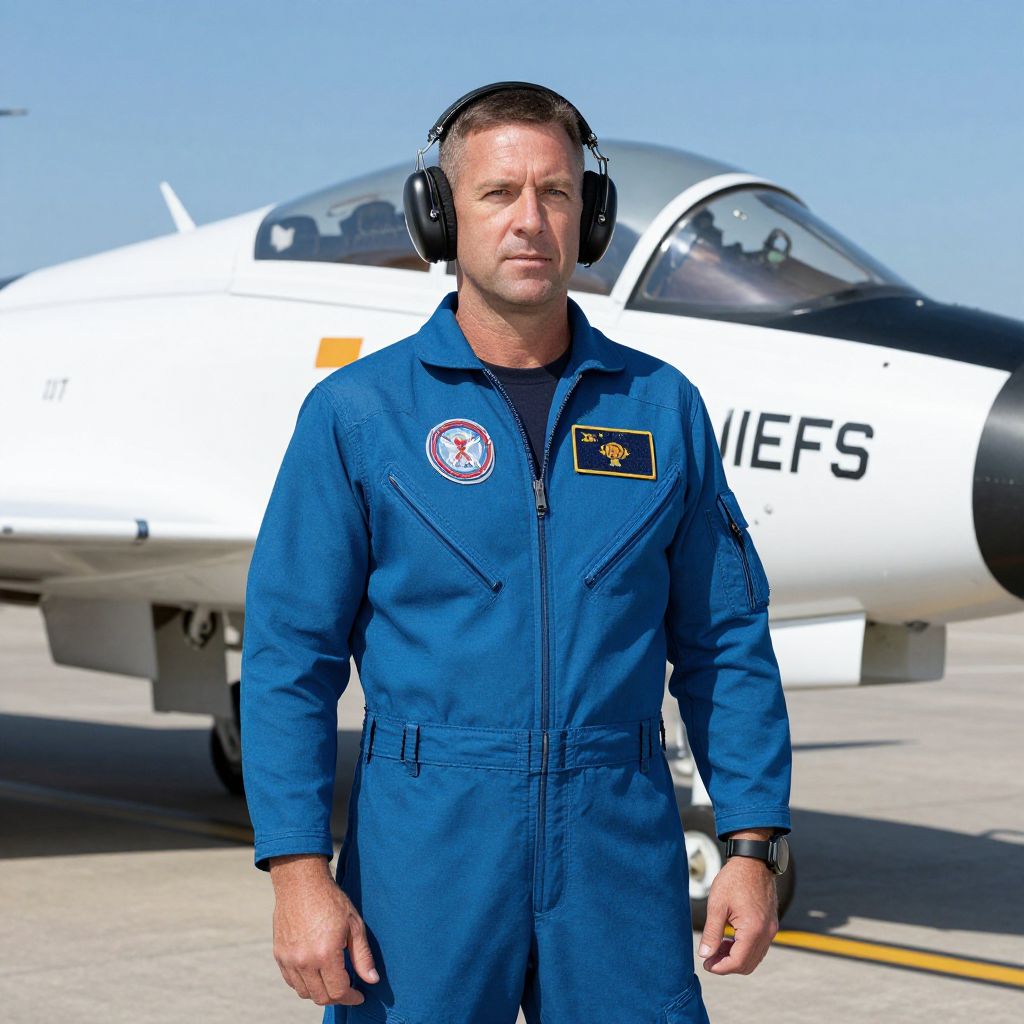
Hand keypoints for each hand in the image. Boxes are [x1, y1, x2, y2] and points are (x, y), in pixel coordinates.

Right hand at [269, 854, 379, 1005]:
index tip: (359, 995)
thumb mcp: (354, 924)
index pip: (338, 991)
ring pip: (305, 992)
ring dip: (320, 992)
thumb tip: (372, 980)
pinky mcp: (279, 955)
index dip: (352, 997)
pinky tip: (316, 973)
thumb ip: (362, 956)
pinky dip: (304, 984)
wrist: (301, 883)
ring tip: (332, 981)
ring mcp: (289, 960)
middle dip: (337, 997)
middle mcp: (304, 961)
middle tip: (348, 989)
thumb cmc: (331, 900)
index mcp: (325, 954)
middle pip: (321, 997)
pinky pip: (291, 981)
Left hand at [697, 847, 778, 975]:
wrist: (752, 861)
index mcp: (753, 929)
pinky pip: (759, 946)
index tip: (706, 964)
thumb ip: (711, 933)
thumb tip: (704, 954)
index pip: (738, 962)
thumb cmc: (734, 879)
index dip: (720, 967)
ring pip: (754, 957)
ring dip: (735, 957)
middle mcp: (766, 933)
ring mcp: (771, 929)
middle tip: (709, 957)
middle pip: (748, 964)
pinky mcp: (770, 924)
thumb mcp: (717, 905)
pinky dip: (744, 948)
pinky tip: (729, 939)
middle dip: (727, 965)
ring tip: (716, 947)